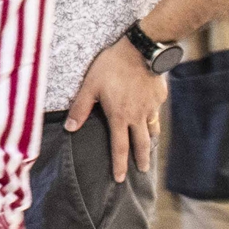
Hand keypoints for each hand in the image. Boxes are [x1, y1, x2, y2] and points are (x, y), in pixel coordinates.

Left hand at [66, 35, 167, 182]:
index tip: (119, 179)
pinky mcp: (159, 97)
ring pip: (152, 128)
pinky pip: (156, 111)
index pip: (119, 147)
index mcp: (119, 117)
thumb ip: (80, 108)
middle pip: (141, 144)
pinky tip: (150, 114)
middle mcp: (137, 116)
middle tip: (143, 171)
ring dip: (150, 140)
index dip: (119, 165)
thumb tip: (69, 128)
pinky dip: (153, 117)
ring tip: (149, 147)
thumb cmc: (111, 67)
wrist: (141, 50)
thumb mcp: (90, 86)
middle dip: (141, 159)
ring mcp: (151, 107)